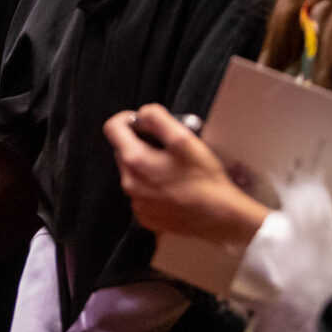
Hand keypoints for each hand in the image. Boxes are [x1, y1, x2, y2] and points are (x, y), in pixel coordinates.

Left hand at [103, 104, 268, 246]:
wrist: (219, 218)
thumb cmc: (204, 180)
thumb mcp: (183, 139)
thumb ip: (157, 119)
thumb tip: (143, 113)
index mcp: (135, 161)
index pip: (112, 128)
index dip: (128, 118)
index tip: (145, 121)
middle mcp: (130, 183)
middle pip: (123, 149)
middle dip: (142, 142)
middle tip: (168, 145)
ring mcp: (137, 202)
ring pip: (134, 171)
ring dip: (148, 163)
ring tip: (175, 167)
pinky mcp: (146, 215)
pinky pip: (142, 191)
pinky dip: (153, 184)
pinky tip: (174, 185)